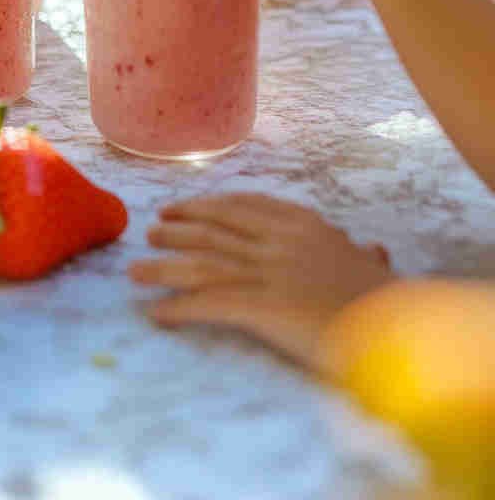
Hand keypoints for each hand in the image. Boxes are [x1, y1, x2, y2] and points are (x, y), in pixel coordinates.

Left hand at [129, 193, 391, 369]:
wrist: (395, 325)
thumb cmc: (387, 299)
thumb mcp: (371, 265)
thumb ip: (359, 253)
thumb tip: (370, 248)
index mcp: (302, 223)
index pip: (244, 205)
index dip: (207, 205)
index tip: (182, 206)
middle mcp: (278, 239)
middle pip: (215, 229)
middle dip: (179, 229)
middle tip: (152, 230)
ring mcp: (268, 271)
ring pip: (202, 263)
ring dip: (164, 266)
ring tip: (135, 270)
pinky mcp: (262, 307)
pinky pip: (210, 304)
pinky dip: (178, 307)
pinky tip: (156, 314)